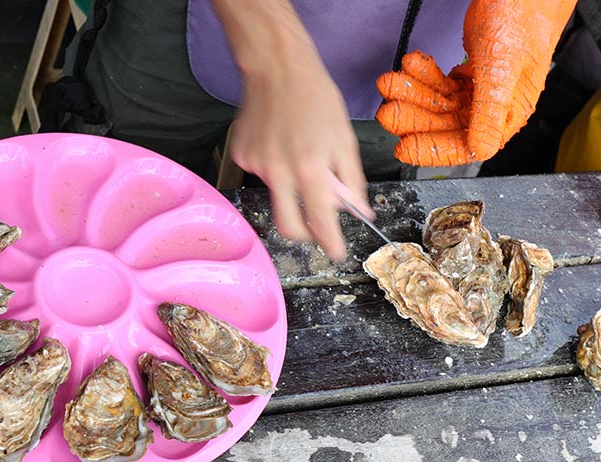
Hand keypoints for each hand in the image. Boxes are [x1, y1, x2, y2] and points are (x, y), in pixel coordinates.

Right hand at [211, 0, 373, 260]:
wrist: (277, 68)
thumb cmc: (317, 98)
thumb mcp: (344, 138)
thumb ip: (352, 180)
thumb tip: (359, 210)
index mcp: (310, 168)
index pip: (321, 220)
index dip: (330, 242)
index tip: (336, 254)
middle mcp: (280, 172)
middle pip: (288, 225)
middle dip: (304, 233)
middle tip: (315, 224)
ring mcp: (256, 165)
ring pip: (275, 195)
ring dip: (289, 187)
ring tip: (296, 153)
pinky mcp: (241, 156)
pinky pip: (260, 175)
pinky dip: (273, 168)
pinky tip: (278, 143)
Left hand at [376, 0, 576, 165]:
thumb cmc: (523, 19)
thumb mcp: (503, 68)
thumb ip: (490, 111)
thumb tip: (480, 150)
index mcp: (508, 113)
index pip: (466, 146)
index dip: (434, 150)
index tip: (405, 147)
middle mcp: (494, 107)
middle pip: (445, 126)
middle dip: (414, 118)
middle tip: (388, 111)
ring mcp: (481, 90)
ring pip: (438, 104)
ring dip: (413, 94)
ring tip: (391, 83)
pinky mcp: (471, 74)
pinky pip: (440, 84)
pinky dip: (423, 76)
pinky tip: (411, 66)